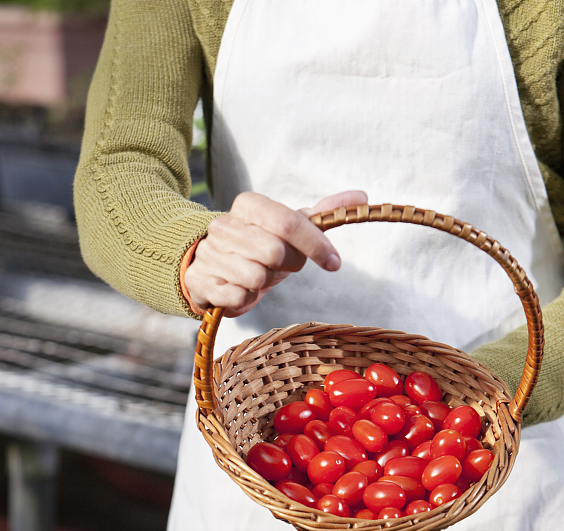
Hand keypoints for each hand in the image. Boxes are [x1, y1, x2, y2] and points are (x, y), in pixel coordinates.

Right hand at [184, 189, 367, 315]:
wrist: (208, 264)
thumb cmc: (258, 245)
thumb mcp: (288, 227)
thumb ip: (321, 214)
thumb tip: (361, 198)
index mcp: (249, 205)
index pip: (289, 222)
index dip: (316, 245)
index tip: (335, 263)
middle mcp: (226, 226)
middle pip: (276, 253)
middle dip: (288, 265)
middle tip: (282, 265)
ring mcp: (211, 254)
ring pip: (257, 278)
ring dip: (266, 283)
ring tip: (258, 275)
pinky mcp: (202, 283)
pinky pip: (239, 298)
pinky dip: (248, 299)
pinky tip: (242, 289)